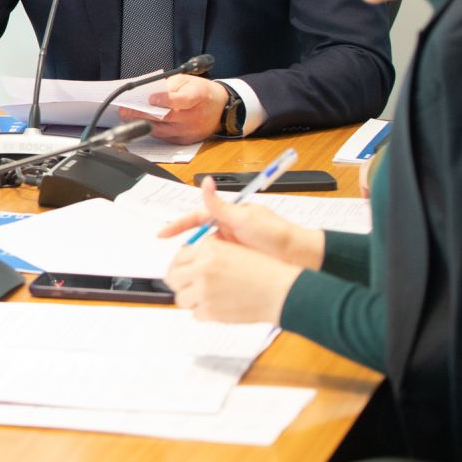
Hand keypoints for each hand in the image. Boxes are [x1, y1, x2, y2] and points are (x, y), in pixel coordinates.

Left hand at [120, 74, 225, 142]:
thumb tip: (147, 93)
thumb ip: (168, 85)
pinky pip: (164, 137)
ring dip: (142, 124)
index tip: (150, 99)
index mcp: (198, 96)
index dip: (166, 100)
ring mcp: (190, 131)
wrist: (220, 108)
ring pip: (162, 130)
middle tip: (125, 110)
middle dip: (143, 114)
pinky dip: (151, 130)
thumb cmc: (201, 92)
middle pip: (167, 118)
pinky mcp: (185, 141)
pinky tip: (139, 123)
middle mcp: (195, 117)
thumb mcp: (187, 80)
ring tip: (127, 117)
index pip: (182, 101)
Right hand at [155, 178, 323, 268]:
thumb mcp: (245, 218)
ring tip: (183, 271)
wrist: (299, 257)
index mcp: (228, 216)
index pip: (196, 219)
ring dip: (195, 262)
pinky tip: (202, 279)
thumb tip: (206, 182)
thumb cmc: (276, 234)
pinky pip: (218, 267)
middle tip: (172, 260)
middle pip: (198, 239)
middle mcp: (228, 231)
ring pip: (206, 254)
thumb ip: (220, 205)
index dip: (177, 226)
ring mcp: (233, 248)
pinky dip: (209, 272)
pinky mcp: (239, 264)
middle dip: (185, 248)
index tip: (162, 234)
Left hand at [165, 237, 301, 324]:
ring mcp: (204, 290)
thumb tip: (188, 261)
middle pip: (173, 277)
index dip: (179, 265)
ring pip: (181, 298)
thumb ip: (209, 254)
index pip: (178, 257)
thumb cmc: (264, 272)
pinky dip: (204, 313)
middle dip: (180, 283)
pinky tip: (217, 306)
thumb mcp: (233, 251)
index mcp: (208, 249)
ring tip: (206, 298)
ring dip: (191, 299)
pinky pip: (195, 314)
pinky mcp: (210, 310)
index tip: (181, 271)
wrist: (281, 291)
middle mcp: (203, 268)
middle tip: (188, 286)